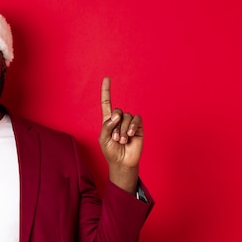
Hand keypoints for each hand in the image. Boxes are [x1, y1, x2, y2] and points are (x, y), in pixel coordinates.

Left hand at [99, 77, 142, 192]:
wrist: (122, 162)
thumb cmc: (111, 151)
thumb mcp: (103, 138)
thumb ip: (107, 125)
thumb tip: (117, 115)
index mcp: (108, 121)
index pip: (107, 103)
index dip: (106, 91)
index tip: (107, 78)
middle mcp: (119, 119)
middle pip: (117, 111)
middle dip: (115, 126)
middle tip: (116, 139)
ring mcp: (129, 123)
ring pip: (126, 117)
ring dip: (123, 130)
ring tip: (122, 141)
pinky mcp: (138, 127)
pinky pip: (136, 119)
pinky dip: (132, 126)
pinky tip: (131, 135)